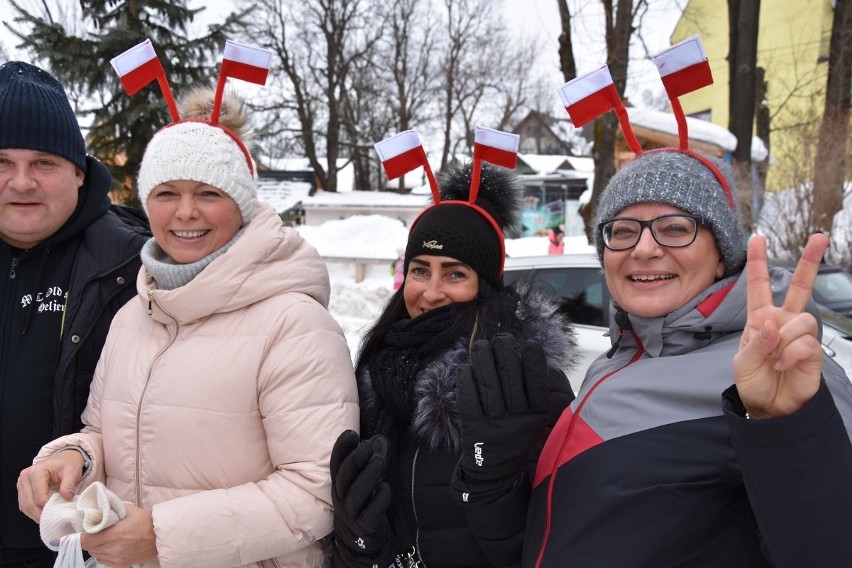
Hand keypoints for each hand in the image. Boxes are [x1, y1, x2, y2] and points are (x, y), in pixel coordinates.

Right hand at [17, 449, 84, 521]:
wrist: (63, 458)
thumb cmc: (68, 463)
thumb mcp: (72, 471)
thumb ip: (69, 484)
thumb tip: (67, 496)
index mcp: (36, 471)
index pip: (39, 496)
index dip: (48, 507)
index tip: (59, 512)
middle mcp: (25, 477)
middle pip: (29, 503)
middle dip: (40, 514)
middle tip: (52, 521)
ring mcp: (22, 483)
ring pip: (24, 506)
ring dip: (35, 515)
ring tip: (48, 520)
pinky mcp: (23, 489)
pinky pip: (24, 505)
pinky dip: (33, 512)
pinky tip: (43, 515)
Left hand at [81, 504, 157, 566]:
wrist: (161, 537)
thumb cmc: (147, 522)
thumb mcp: (130, 510)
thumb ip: (113, 509)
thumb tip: (100, 508)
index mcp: (114, 534)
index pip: (85, 540)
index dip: (82, 535)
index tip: (84, 531)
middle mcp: (113, 549)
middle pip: (89, 548)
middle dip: (89, 539)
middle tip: (95, 532)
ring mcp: (117, 558)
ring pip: (95, 554)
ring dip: (96, 547)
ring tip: (104, 539)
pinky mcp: (121, 564)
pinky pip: (103, 560)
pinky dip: (103, 554)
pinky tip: (110, 547)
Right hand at [330, 430, 393, 561]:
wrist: (362, 541)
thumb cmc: (364, 503)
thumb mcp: (363, 480)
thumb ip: (370, 460)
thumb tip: (380, 440)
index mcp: (340, 484)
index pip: (336, 464)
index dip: (341, 448)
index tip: (351, 433)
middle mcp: (342, 498)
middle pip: (344, 477)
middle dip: (354, 459)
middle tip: (367, 445)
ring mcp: (351, 514)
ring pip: (356, 493)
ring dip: (368, 475)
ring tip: (380, 461)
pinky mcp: (364, 527)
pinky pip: (370, 513)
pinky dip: (379, 499)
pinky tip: (386, 488)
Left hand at [456, 333, 549, 486]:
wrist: (495, 471)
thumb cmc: (516, 434)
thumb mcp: (533, 420)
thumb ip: (532, 392)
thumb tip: (523, 354)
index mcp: (536, 417)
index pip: (537, 385)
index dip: (534, 363)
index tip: (530, 343)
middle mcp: (517, 421)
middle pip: (510, 380)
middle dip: (505, 353)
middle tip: (501, 337)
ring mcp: (494, 425)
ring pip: (488, 385)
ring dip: (484, 360)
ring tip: (482, 345)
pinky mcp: (473, 429)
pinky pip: (468, 398)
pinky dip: (466, 380)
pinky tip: (466, 366)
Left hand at [733, 233, 828, 417]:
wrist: (770, 407)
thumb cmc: (753, 381)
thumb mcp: (743, 362)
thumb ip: (756, 343)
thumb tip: (773, 323)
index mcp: (760, 319)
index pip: (758, 287)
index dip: (758, 262)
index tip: (757, 237)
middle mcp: (782, 321)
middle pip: (799, 286)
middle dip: (809, 261)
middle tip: (820, 237)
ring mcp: (799, 334)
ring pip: (801, 318)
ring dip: (785, 339)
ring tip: (776, 358)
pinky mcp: (813, 350)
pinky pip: (806, 341)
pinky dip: (792, 354)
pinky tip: (784, 365)